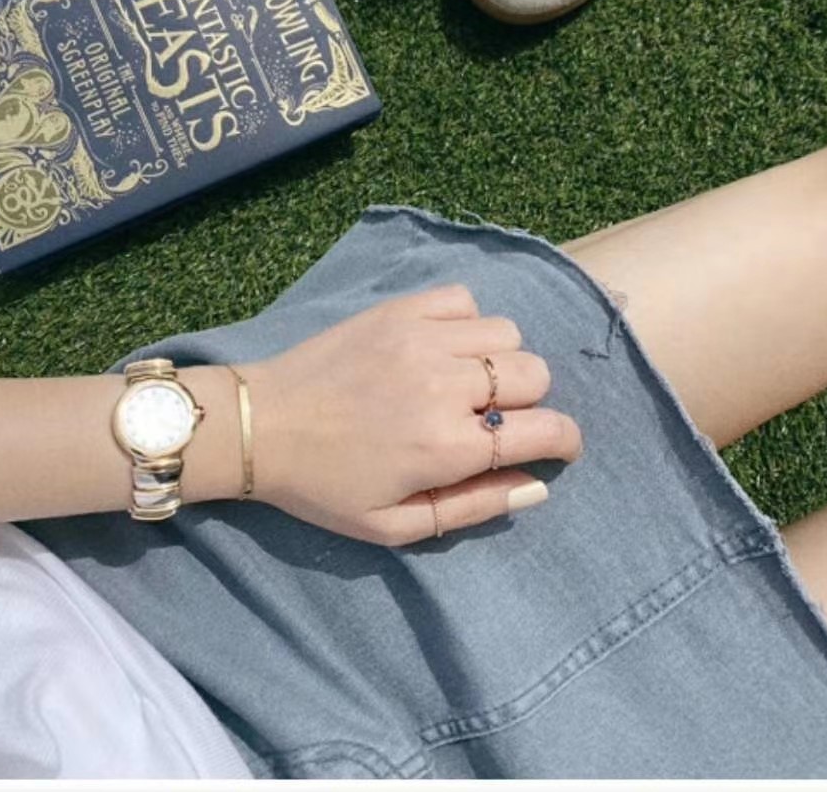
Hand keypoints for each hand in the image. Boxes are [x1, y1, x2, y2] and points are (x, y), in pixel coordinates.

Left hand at [240, 284, 581, 545]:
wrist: (260, 426)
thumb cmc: (324, 486)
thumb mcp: (394, 525)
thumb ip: (473, 508)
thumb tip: (536, 485)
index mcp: (447, 448)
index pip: (544, 430)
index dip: (566, 441)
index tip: (558, 446)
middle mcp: (444, 386)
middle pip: (534, 375)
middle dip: (530, 402)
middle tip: (496, 419)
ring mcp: (422, 339)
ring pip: (507, 333)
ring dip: (500, 360)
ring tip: (467, 382)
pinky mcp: (399, 310)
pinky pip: (465, 300)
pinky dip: (466, 323)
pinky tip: (442, 348)